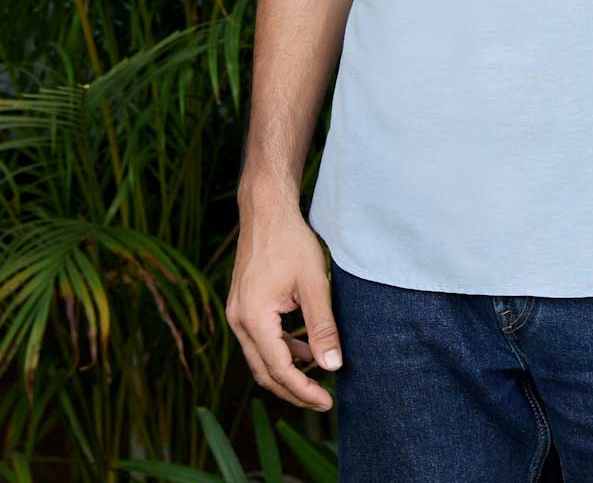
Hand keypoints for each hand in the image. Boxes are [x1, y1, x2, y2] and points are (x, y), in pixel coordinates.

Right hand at [226, 196, 342, 410]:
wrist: (266, 210)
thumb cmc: (291, 241)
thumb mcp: (314, 284)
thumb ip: (323, 327)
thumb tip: (333, 366)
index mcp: (253, 318)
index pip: (279, 369)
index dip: (304, 391)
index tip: (327, 402)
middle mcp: (238, 320)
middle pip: (264, 372)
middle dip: (293, 390)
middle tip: (323, 400)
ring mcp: (237, 313)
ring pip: (260, 358)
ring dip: (287, 372)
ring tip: (317, 380)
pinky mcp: (242, 306)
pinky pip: (259, 341)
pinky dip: (280, 351)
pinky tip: (304, 351)